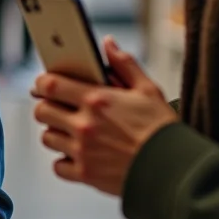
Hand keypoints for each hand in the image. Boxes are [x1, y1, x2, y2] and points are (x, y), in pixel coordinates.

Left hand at [32, 37, 178, 195]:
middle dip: (47, 107)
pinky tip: (78, 156)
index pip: (50, 84)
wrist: (176, 171)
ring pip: (47, 137)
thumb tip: (108, 44)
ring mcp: (83, 151)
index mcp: (96, 100)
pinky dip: (64, 162)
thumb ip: (124, 64)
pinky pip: (58, 166)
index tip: (45, 84)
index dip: (43, 83)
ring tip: (71, 131)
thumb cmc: (163, 130)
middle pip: (42, 111)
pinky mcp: (86, 174)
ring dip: (55, 133)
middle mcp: (84, 125)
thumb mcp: (148, 90)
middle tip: (58, 108)